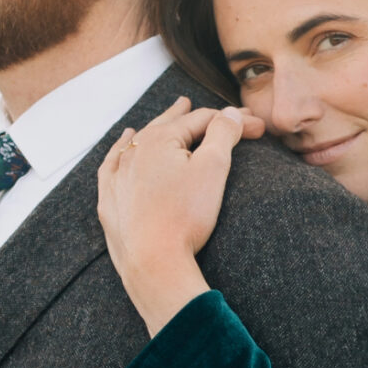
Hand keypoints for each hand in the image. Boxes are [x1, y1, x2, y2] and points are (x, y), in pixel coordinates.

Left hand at [97, 99, 262, 336]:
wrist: (153, 262)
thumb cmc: (185, 216)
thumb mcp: (213, 168)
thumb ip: (223, 134)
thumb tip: (231, 113)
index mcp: (159, 139)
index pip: (202, 120)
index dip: (233, 121)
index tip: (258, 128)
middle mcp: (134, 151)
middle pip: (168, 125)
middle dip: (190, 116)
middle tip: (202, 105)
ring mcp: (117, 176)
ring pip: (139, 141)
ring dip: (157, 126)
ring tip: (169, 114)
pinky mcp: (110, 200)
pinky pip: (113, 164)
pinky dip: (121, 149)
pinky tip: (124, 141)